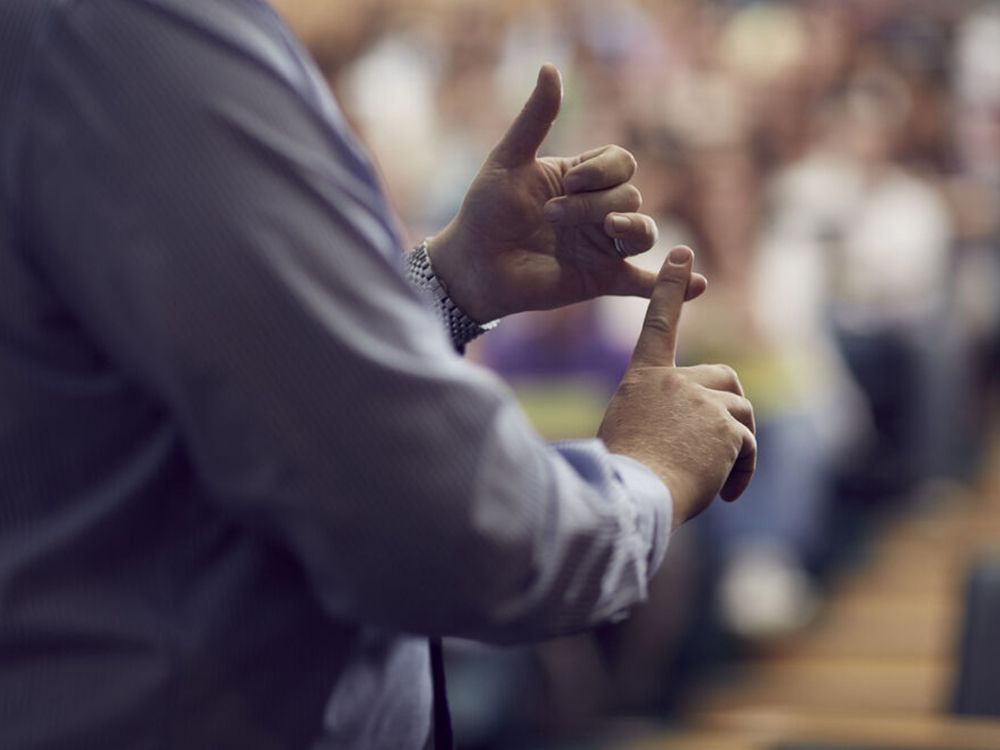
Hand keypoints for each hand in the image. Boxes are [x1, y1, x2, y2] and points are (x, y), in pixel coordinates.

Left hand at [427, 64, 706, 321]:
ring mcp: (603, 246)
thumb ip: (536, 119)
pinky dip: (672, 284)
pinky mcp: (602, 279)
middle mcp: (598, 210)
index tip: (569, 181)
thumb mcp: (508, 160)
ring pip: (644, 232)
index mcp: (582, 179)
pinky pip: (644, 281)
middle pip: (630, 196)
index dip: (603, 169)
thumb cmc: (485, 211)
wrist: (472, 265)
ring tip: (612, 228)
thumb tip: (551, 68)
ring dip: (631, 227)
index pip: (621, 163)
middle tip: (552, 216)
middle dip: (596, 204)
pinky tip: (697, 284)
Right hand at [598, 246, 755, 529]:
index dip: (670, 287)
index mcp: (642, 378)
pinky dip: (742, 472)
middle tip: (718, 445)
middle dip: (729, 409)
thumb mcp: (628, 433)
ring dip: (736, 446)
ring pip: (741, 413)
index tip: (681, 254)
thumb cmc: (621, 475)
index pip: (658, 322)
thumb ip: (658, 419)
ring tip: (712, 478)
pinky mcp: (726, 426)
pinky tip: (724, 494)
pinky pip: (748, 447)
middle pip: (724, 378)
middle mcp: (674, 381)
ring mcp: (701, 401)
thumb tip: (690, 439)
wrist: (629, 497)